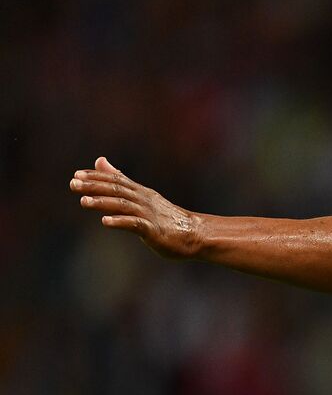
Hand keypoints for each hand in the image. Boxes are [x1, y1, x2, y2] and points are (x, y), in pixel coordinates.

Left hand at [70, 157, 201, 258]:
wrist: (195, 234)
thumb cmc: (166, 218)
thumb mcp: (141, 196)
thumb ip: (119, 179)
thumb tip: (100, 160)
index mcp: (140, 192)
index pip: (116, 180)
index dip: (96, 177)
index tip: (76, 175)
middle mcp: (143, 200)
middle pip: (116, 190)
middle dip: (94, 186)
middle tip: (73, 184)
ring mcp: (149, 215)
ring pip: (123, 205)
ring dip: (103, 203)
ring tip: (83, 201)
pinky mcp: (154, 231)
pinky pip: (136, 224)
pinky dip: (121, 221)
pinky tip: (106, 222)